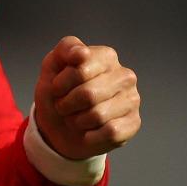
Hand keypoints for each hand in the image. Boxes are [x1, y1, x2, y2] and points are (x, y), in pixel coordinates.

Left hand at [31, 36, 140, 159]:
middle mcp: (125, 75)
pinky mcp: (134, 123)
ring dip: (77, 121)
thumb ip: (66, 49)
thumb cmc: (58, 92)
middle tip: (64, 106)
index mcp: (107, 56)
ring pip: (98, 116)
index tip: (57, 87)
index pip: (79, 71)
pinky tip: (89, 131)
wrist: (59, 126)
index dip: (60, 84)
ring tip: (76, 117)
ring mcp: (132, 99)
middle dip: (67, 105)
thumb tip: (82, 53)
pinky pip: (110, 132)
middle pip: (88, 95)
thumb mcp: (53, 65)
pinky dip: (91, 136)